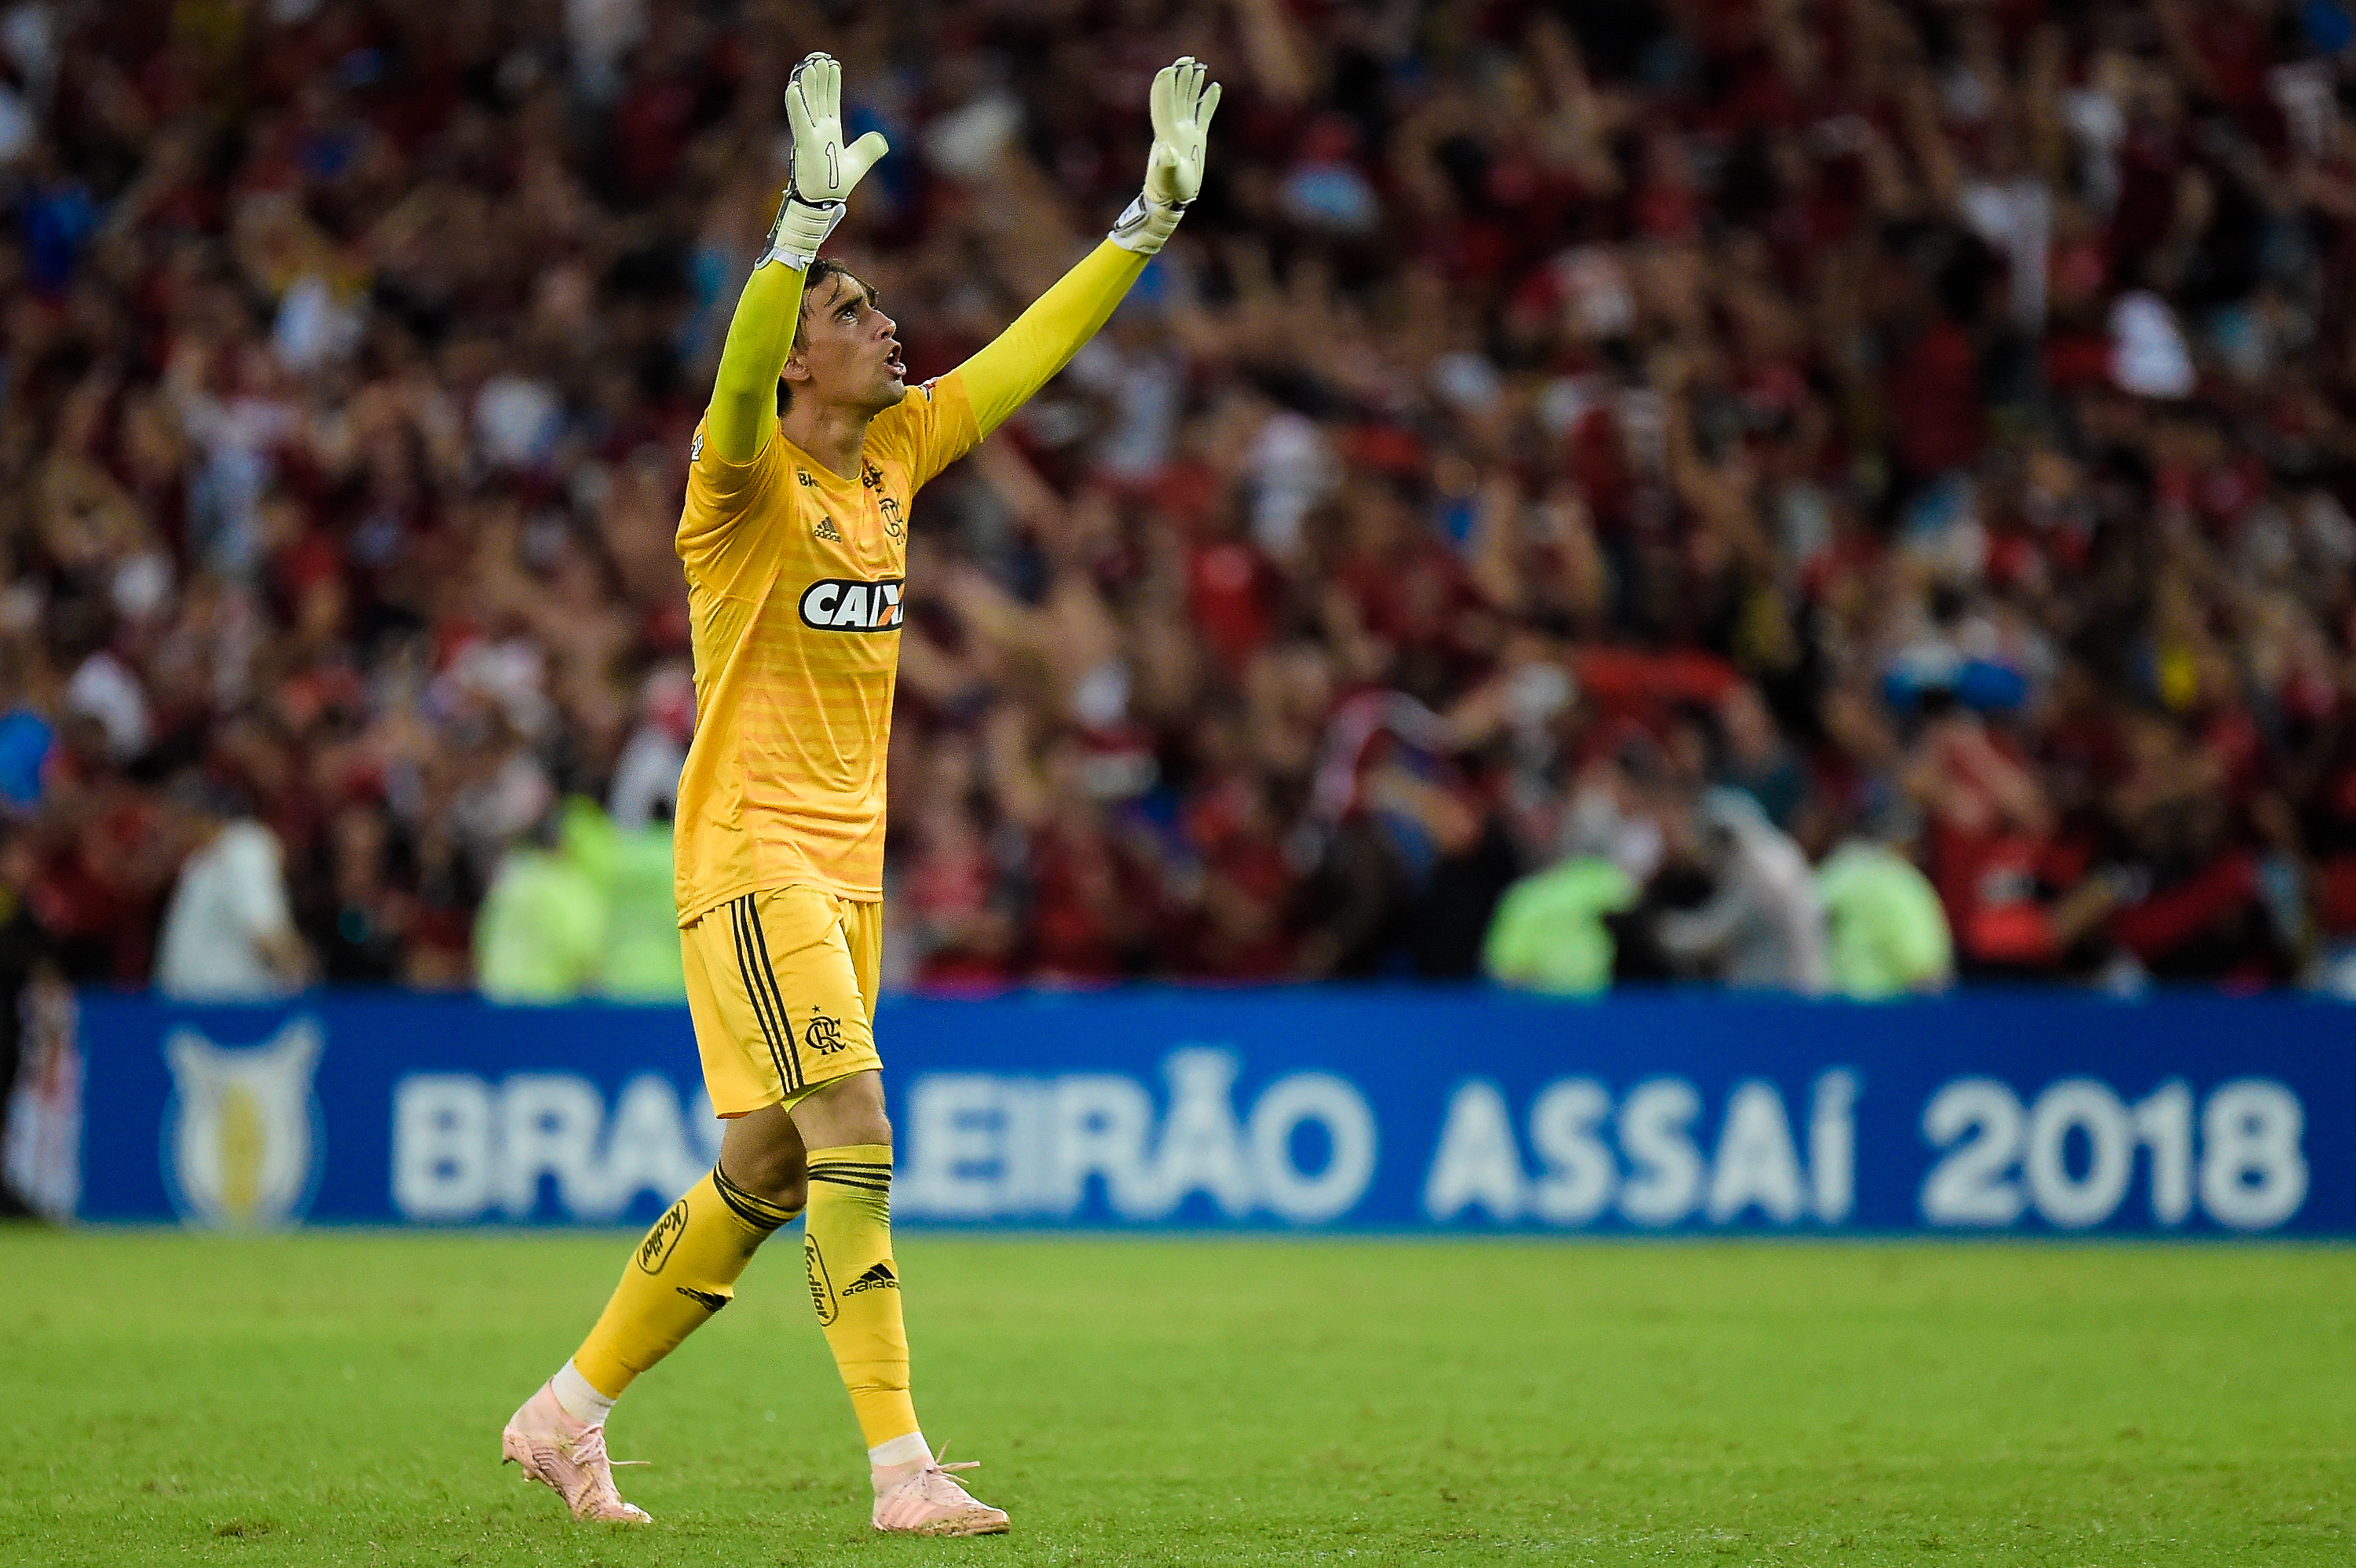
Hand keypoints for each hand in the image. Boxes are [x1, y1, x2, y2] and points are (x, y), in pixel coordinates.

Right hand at [763, 52, 890, 269]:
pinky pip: (800, 121)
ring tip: (808, 65)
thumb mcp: (858, 162)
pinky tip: (793, 88)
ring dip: (807, 85)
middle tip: (818, 57)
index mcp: (829, 132)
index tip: (833, 65)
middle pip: (818, 97)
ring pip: (807, 104)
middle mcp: (818, 130)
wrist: (825, 203)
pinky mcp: (805, 144)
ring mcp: (810, 135)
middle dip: (819, 78)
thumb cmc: (835, 184)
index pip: (830, 101)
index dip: (832, 83)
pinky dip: (796, 105)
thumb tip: (882, 139)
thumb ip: (869, 149)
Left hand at [1110, 56, 1220, 255]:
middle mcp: (1174, 128)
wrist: (1171, 201)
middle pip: (1176, 96)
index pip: (1164, 104)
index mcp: (1166, 134)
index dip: (1165, 87)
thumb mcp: (1167, 178)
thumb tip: (1166, 151)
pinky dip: (1208, 101)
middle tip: (1187, 59)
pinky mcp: (1196, 138)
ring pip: (1188, 101)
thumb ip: (1166, 165)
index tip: (1169, 69)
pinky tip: (1215, 87)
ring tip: (1198, 65)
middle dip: (1180, 78)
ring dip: (1192, 84)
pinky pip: (1202, 114)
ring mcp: (1186, 132)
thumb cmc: (1168, 191)